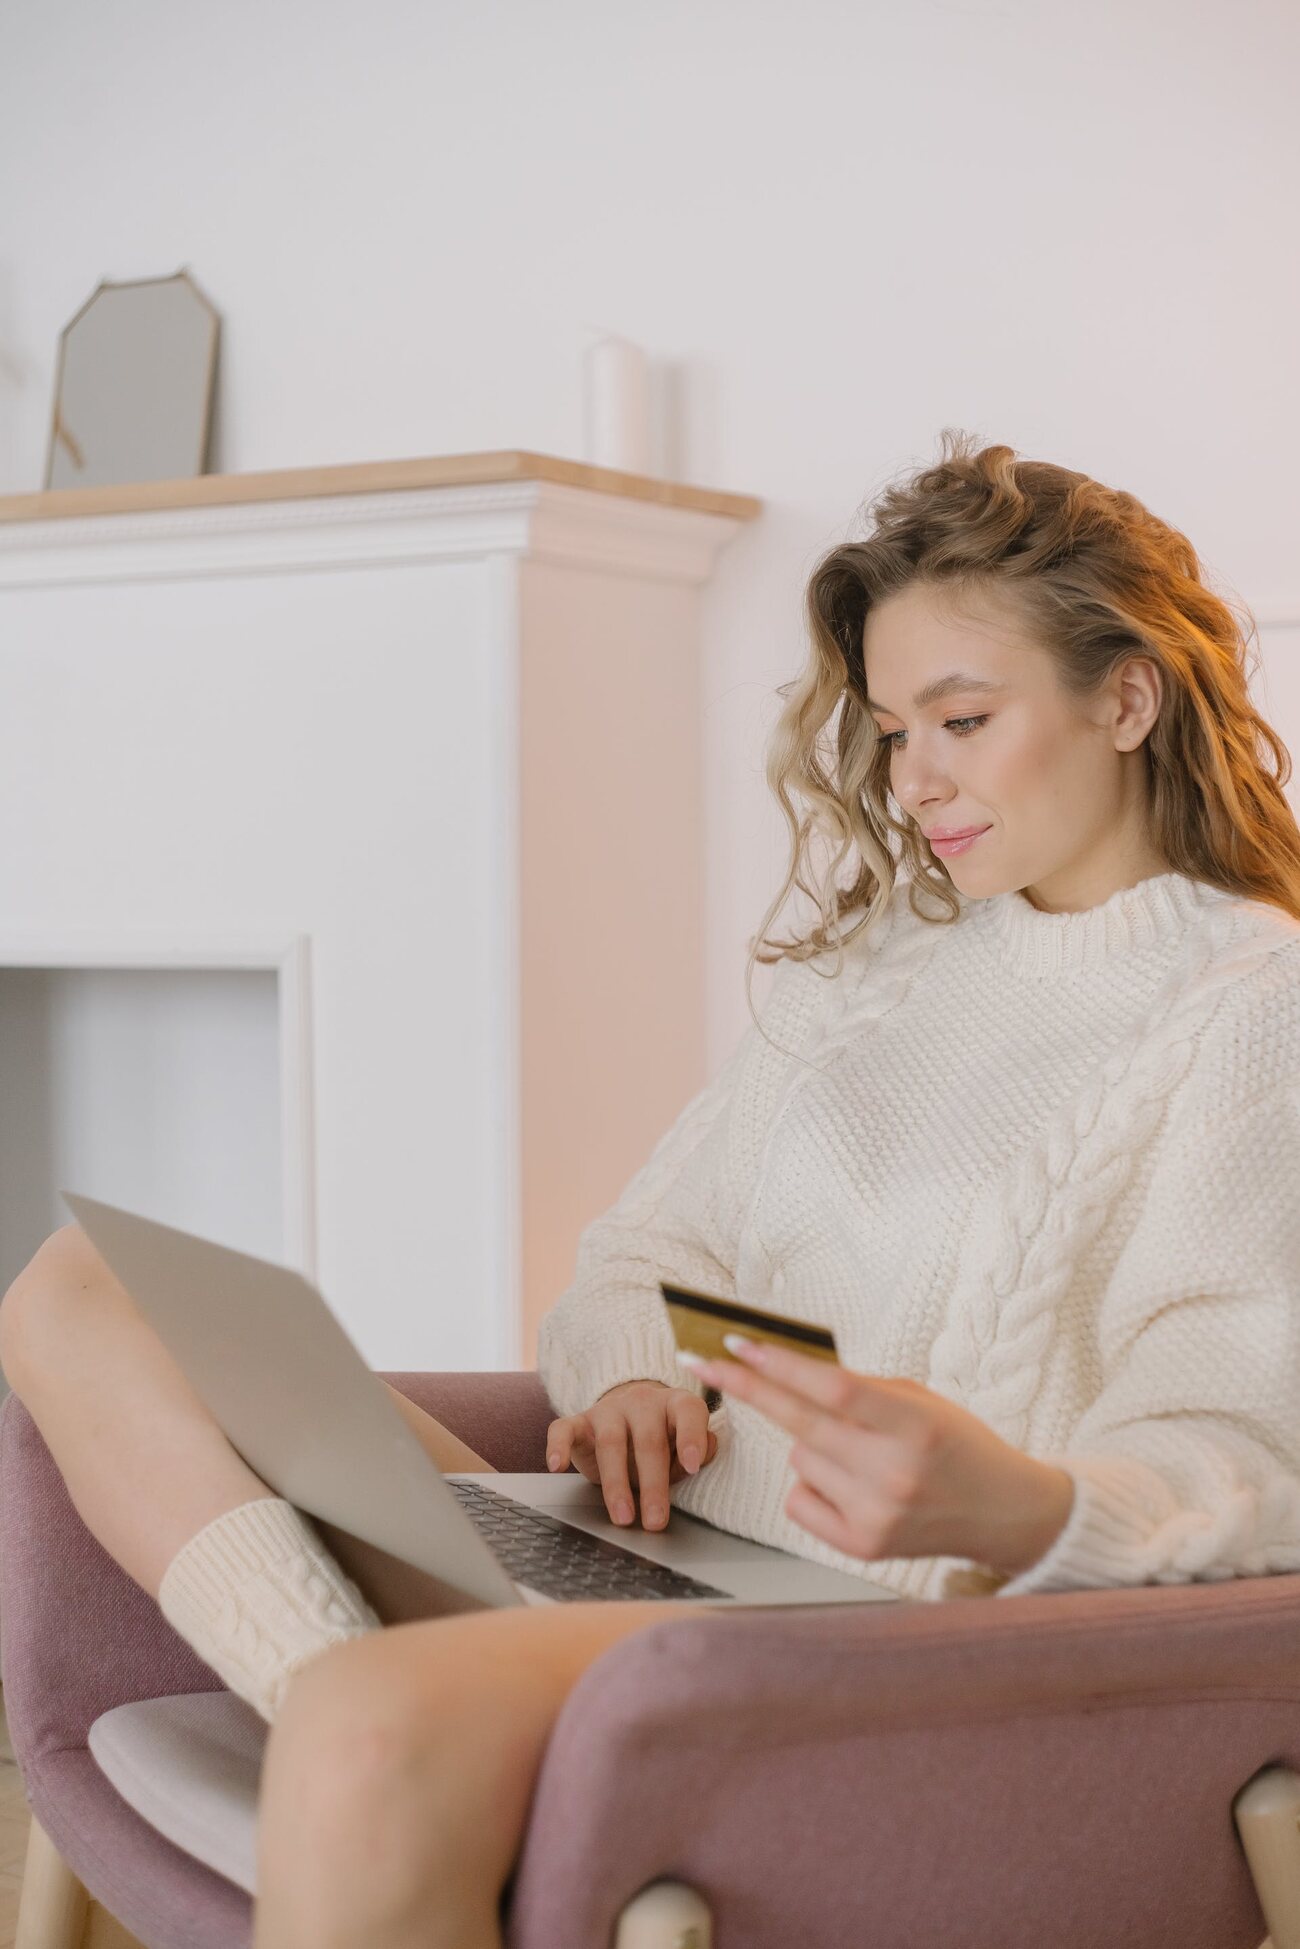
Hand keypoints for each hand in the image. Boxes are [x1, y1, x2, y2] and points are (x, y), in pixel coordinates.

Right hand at [545, 1379, 718, 1531]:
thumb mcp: (683, 1446)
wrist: (628, 1413)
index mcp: (675, 1404)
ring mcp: (608, 1410)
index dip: (691, 1437)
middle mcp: (642, 1402)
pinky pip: (563, 1429)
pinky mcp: (579, 1421)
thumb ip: (699, 1449)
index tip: (693, 1465)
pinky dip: (557, 1446)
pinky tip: (557, 1466)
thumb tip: (704, 1455)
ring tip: (623, 1517)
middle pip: (648, 1440)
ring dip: (616, 1483)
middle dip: (653, 1484)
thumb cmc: (664, 1439)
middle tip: (656, 1520)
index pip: (688, 1412)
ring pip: (610, 1442)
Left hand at [678, 1339, 1073, 1575]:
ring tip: (862, 1455)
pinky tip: (852, 1487)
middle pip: (799, 1424)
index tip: (736, 1344)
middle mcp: (894, 1475)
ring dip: (812, 1446)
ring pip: (798, 1459)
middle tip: (700, 1361)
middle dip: (746, 1388)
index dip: (781, 1365)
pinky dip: (813, 1485)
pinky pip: (799, 1499)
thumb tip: (784, 1366)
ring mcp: (877, 1516)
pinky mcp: (863, 1547)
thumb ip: (859, 1388)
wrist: (1002, 1512)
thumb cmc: (956, 1443)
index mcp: (915, 1426)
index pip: (833, 1389)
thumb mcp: (920, 1401)